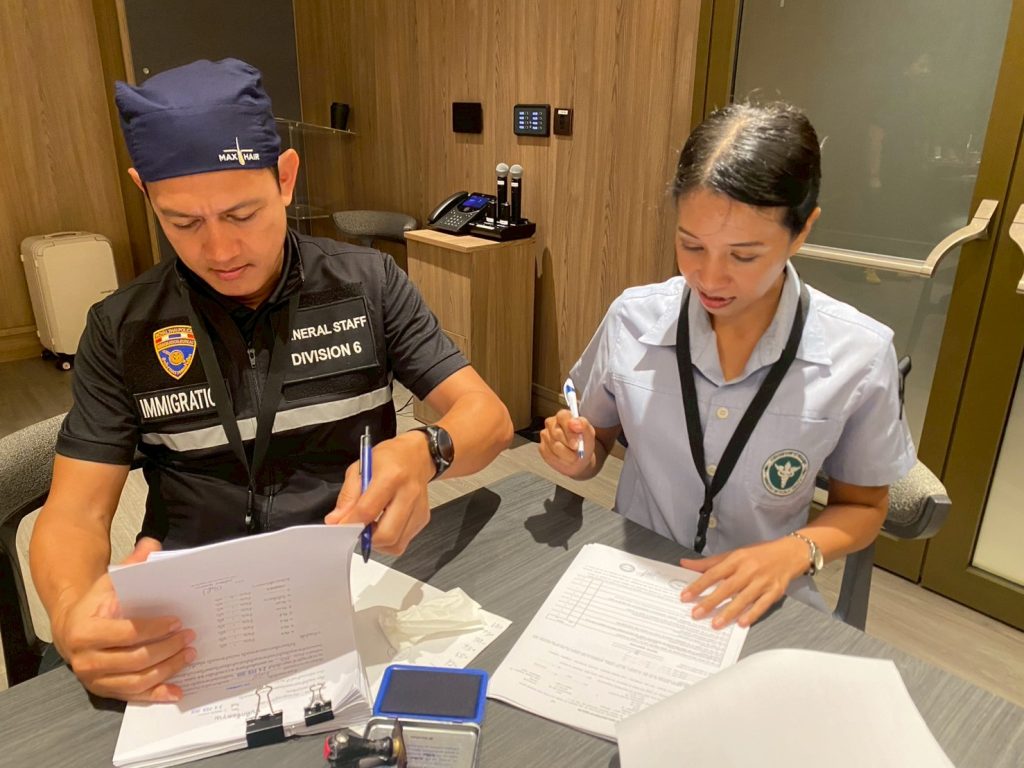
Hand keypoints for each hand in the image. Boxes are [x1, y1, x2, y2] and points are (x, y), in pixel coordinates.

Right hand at [51, 537, 195, 701]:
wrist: (71, 628)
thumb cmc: (96, 604)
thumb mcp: (109, 583)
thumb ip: (131, 565)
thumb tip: (152, 546)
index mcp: (85, 631)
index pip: (127, 633)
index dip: (154, 629)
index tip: (177, 621)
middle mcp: (86, 660)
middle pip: (135, 659)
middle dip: (167, 649)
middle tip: (190, 636)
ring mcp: (94, 679)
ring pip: (137, 680)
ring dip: (167, 669)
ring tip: (189, 655)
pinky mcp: (103, 691)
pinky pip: (133, 696)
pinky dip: (157, 695)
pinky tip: (177, 691)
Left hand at [324, 431, 433, 554]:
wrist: (416, 455)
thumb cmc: (390, 458)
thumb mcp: (360, 467)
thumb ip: (348, 496)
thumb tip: (336, 520)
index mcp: (392, 477)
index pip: (367, 511)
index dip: (349, 524)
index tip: (339, 528)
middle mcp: (409, 494)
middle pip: (386, 535)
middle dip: (367, 538)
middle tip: (357, 529)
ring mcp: (419, 508)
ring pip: (395, 544)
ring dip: (378, 541)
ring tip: (371, 525)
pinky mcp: (423, 519)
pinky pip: (402, 541)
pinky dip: (388, 539)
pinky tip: (383, 523)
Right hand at [539, 410, 593, 476]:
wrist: (579, 460)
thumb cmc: (584, 445)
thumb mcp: (589, 435)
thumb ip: (584, 426)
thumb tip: (574, 422)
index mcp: (564, 416)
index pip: (562, 416)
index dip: (569, 430)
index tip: (576, 443)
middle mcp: (552, 423)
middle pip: (557, 432)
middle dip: (569, 445)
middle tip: (578, 451)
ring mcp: (545, 435)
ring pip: (554, 445)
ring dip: (566, 454)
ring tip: (573, 456)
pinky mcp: (542, 447)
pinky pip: (549, 454)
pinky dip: (560, 459)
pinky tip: (564, 458)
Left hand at [679, 536, 808, 628]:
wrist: (790, 553)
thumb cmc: (759, 554)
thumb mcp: (734, 554)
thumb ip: (709, 563)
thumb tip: (685, 564)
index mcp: (736, 559)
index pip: (713, 573)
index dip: (698, 585)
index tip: (685, 596)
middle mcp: (749, 570)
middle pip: (727, 587)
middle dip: (710, 601)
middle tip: (696, 613)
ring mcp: (763, 581)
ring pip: (743, 598)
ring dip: (729, 612)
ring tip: (715, 623)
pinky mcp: (775, 591)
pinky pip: (762, 605)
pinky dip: (752, 614)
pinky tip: (741, 623)